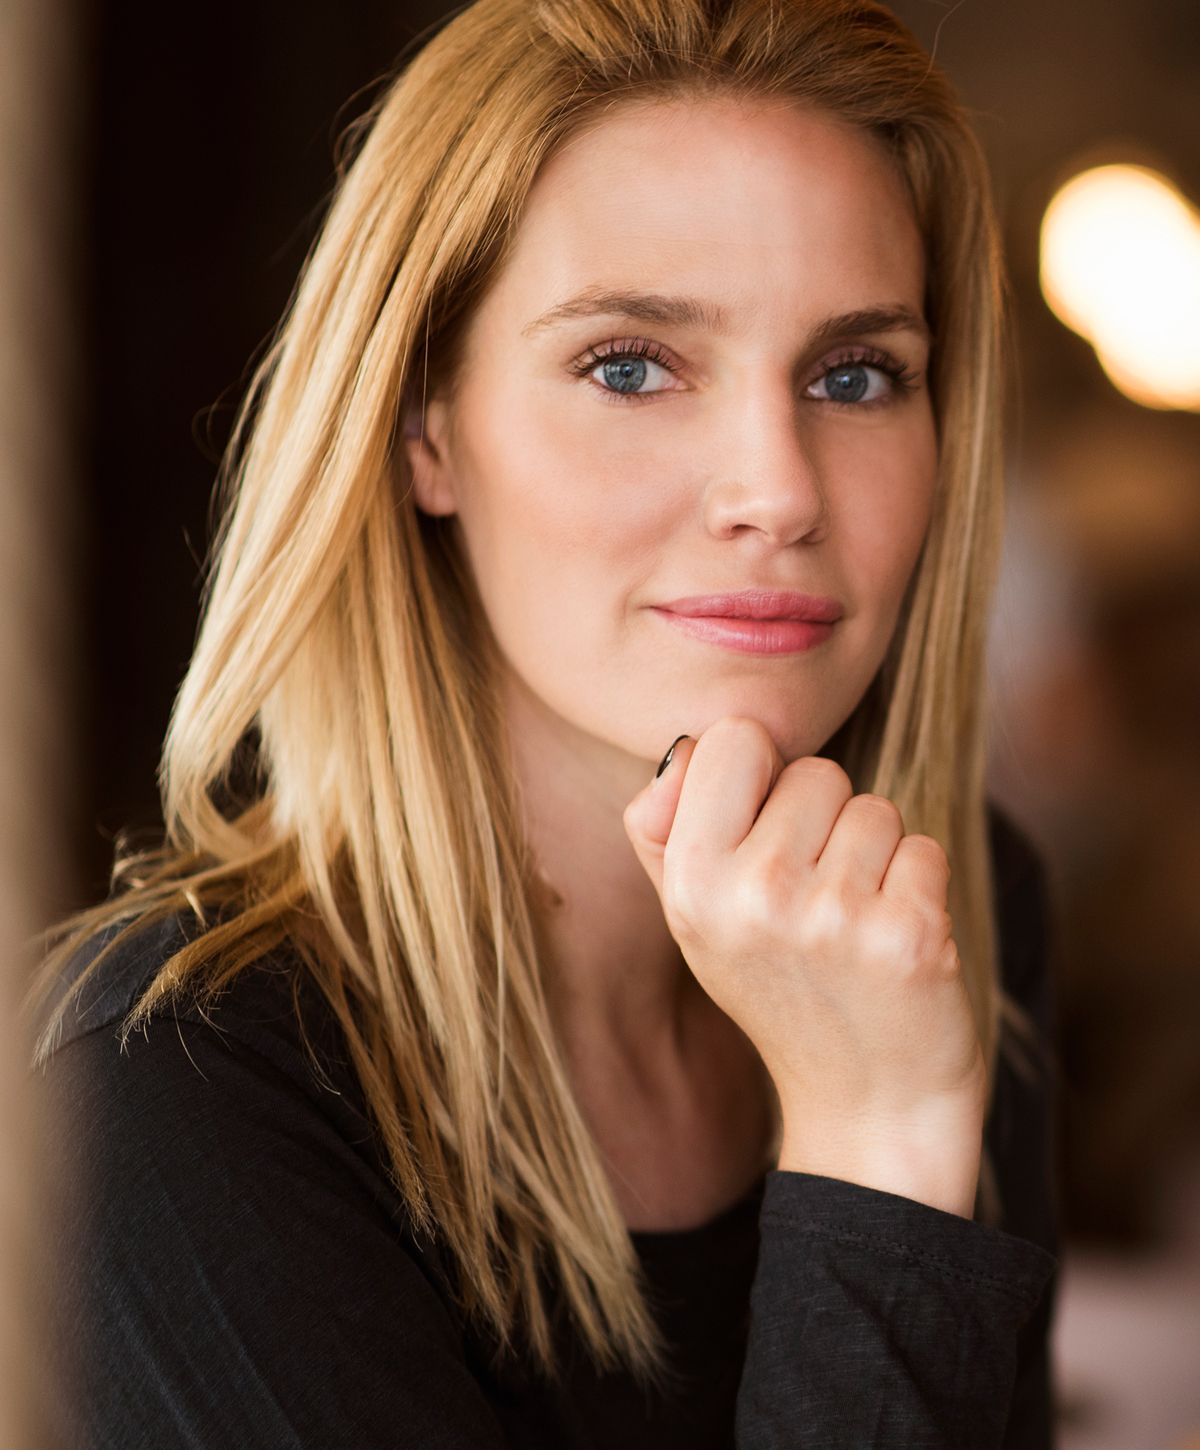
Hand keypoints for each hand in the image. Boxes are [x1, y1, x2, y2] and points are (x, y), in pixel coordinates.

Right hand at [623, 717, 986, 1216]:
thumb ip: (667, 828)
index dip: (760, 775)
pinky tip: (893, 945)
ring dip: (876, 857)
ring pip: (875, 808)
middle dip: (825, 823)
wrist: (865, 1107)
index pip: (733, 737)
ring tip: (853, 927)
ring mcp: (832, 918)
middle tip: (815, 904)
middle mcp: (754, 896)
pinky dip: (919, 887)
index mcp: (691, 884)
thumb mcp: (697, 919)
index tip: (767, 835)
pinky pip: (923, 848)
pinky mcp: (908, 937)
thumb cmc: (780, 989)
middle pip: (815, 771)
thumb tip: (681, 748)